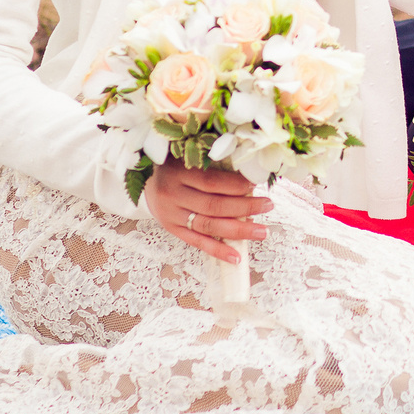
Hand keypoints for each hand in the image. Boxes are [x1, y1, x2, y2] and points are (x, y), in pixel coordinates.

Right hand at [144, 160, 275, 262]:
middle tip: (268, 205)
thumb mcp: (188, 157)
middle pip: (213, 205)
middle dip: (244, 207)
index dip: (235, 185)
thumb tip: (249, 174)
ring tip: (262, 231)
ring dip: (238, 230)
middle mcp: (173, 195)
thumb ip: (212, 164)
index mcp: (178, 172)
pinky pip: (197, 243)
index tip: (256, 184)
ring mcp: (172, 215)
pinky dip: (218, 250)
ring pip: (208, 225)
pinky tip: (236, 257)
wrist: (146, 182)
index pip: (211, 182)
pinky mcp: (173, 230)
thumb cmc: (175, 166)